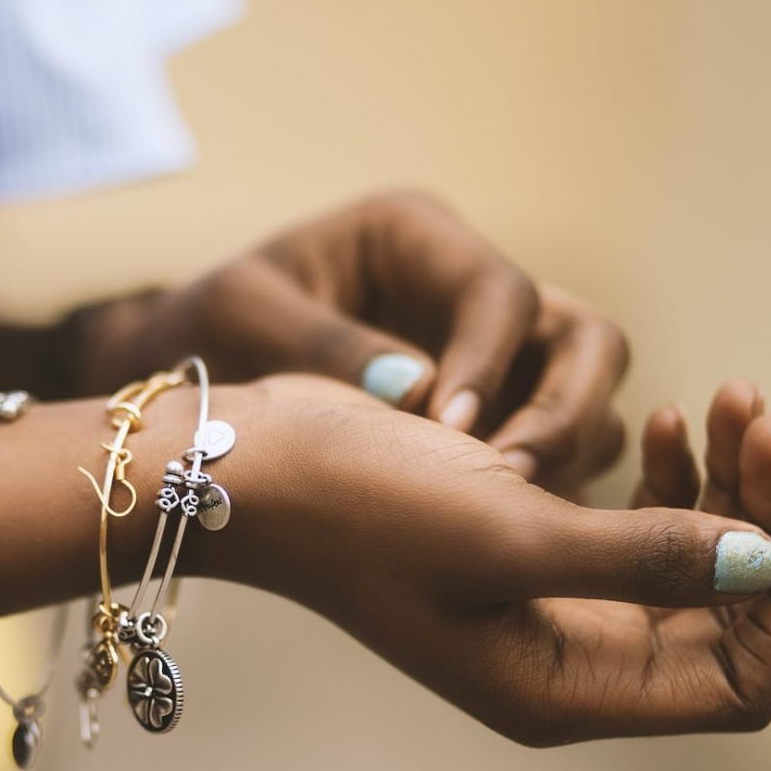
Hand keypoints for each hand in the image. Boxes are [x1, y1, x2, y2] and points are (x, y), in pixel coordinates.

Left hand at [113, 191, 628, 493]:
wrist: (186, 373)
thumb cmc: (206, 329)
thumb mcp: (244, 317)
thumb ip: (328, 347)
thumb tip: (424, 397)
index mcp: (414, 238)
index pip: (500, 292)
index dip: (490, 361)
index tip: (449, 430)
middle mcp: (466, 293)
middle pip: (584, 339)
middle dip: (564, 409)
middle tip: (507, 479)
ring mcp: (488, 357)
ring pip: (584, 400)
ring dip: (561, 456)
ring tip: (501, 514)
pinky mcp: (487, 417)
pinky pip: (548, 451)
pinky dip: (539, 488)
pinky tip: (494, 531)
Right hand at [209, 376, 770, 744]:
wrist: (262, 467)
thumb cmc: (361, 508)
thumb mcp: (507, 536)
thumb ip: (645, 559)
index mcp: (561, 687)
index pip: (739, 680)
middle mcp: (563, 658)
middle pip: (726, 616)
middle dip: (769, 519)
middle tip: (766, 421)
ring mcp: (546, 604)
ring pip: (689, 565)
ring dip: (727, 489)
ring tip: (724, 403)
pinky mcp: (528, 547)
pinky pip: (634, 527)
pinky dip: (668, 477)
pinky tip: (663, 421)